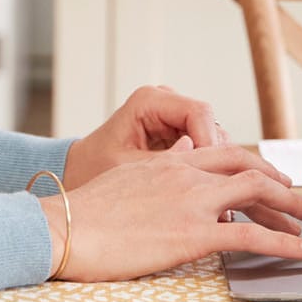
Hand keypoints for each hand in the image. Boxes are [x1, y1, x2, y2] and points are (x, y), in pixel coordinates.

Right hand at [41, 146, 301, 282]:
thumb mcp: (121, 180)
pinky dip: (286, 244)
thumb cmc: (82, 212)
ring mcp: (191, 201)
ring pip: (258, 193)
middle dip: (281, 182)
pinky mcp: (193, 233)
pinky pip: (251, 237)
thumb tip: (172, 162)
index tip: (270, 179)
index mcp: (167, 162)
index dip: (253, 166)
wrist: (65, 226)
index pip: (223, 154)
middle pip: (248, 167)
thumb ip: (153, 172)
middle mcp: (185, 173)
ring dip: (292, 206)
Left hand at [63, 85, 231, 188]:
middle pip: (210, 125)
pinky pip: (204, 149)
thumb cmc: (94, 168)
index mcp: (149, 101)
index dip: (211, 144)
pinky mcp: (179, 134)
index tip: (214, 177)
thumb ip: (167, 166)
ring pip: (212, 138)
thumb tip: (209, 172)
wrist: (79, 173)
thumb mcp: (129, 169)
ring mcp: (174, 118)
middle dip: (218, 160)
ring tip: (216, 200)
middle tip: (222, 195)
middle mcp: (166, 103)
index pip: (198, 113)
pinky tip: (207, 196)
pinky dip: (208, 171)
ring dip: (215, 167)